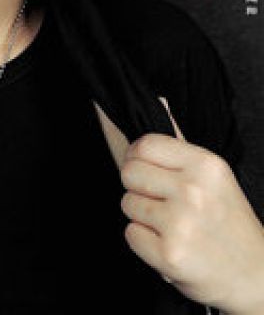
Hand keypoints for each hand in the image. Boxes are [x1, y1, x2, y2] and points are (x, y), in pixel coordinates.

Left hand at [120, 131, 263, 313]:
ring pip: (127, 203)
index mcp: (205, 165)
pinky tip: (168, 244)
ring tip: (170, 225)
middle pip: (129, 172)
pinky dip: (144, 242)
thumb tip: (158, 100)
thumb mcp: (213, 177)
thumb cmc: (228, 223)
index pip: (144, 144)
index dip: (138, 157)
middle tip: (162, 203)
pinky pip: (130, 234)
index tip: (148, 171)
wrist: (255, 277)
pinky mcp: (169, 254)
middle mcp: (193, 191)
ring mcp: (180, 223)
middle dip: (138, 188)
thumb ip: (180, 145)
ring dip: (142, 216)